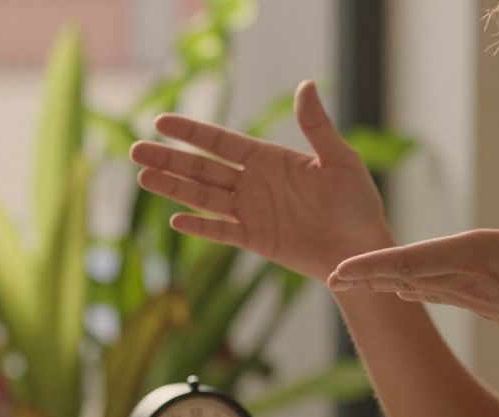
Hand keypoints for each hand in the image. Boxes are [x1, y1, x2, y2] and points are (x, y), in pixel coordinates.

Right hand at [130, 80, 390, 279]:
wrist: (363, 248)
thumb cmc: (357, 202)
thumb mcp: (341, 160)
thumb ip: (317, 126)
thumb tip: (306, 85)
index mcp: (269, 159)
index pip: (221, 142)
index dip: (190, 133)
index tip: (160, 122)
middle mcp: (253, 184)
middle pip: (202, 169)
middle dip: (169, 159)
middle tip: (134, 151)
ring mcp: (252, 212)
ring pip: (204, 197)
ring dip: (174, 188)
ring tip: (143, 177)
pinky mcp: (256, 240)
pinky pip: (222, 231)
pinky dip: (201, 226)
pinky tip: (175, 220)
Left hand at [327, 145, 498, 349]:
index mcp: (481, 256)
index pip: (417, 258)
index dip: (377, 262)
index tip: (345, 268)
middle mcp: (468, 278)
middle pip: (405, 273)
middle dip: (366, 274)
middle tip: (330, 276)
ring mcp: (471, 294)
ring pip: (415, 285)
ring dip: (381, 281)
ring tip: (347, 279)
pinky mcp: (479, 301)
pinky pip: (434, 293)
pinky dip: (409, 288)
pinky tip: (395, 290)